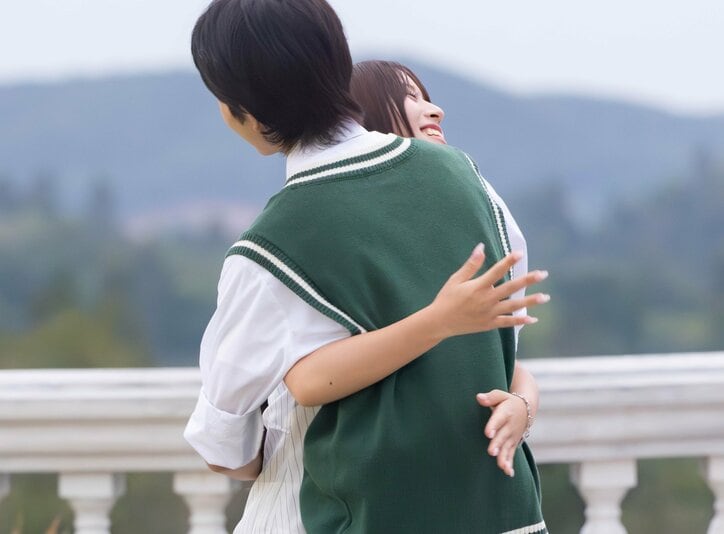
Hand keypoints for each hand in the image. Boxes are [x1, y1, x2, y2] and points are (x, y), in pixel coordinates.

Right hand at [427, 243, 548, 338]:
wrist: (440, 322)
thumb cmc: (446, 298)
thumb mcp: (456, 279)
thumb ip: (471, 264)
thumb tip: (481, 247)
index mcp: (477, 287)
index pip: (496, 271)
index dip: (508, 262)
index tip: (520, 253)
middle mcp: (486, 300)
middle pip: (510, 288)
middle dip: (527, 280)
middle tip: (543, 274)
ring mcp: (489, 313)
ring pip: (513, 306)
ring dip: (530, 301)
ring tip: (545, 297)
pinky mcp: (489, 324)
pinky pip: (507, 323)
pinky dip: (520, 321)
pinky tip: (533, 319)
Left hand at [476, 390, 528, 476]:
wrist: (527, 409)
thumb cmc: (507, 401)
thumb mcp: (500, 395)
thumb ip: (490, 397)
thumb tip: (479, 397)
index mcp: (505, 413)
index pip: (498, 420)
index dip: (493, 426)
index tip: (488, 433)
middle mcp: (510, 426)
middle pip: (503, 436)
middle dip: (498, 444)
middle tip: (492, 452)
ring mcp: (513, 436)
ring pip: (508, 448)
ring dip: (505, 457)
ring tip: (501, 466)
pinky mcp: (514, 443)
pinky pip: (512, 454)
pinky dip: (510, 463)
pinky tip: (508, 473)